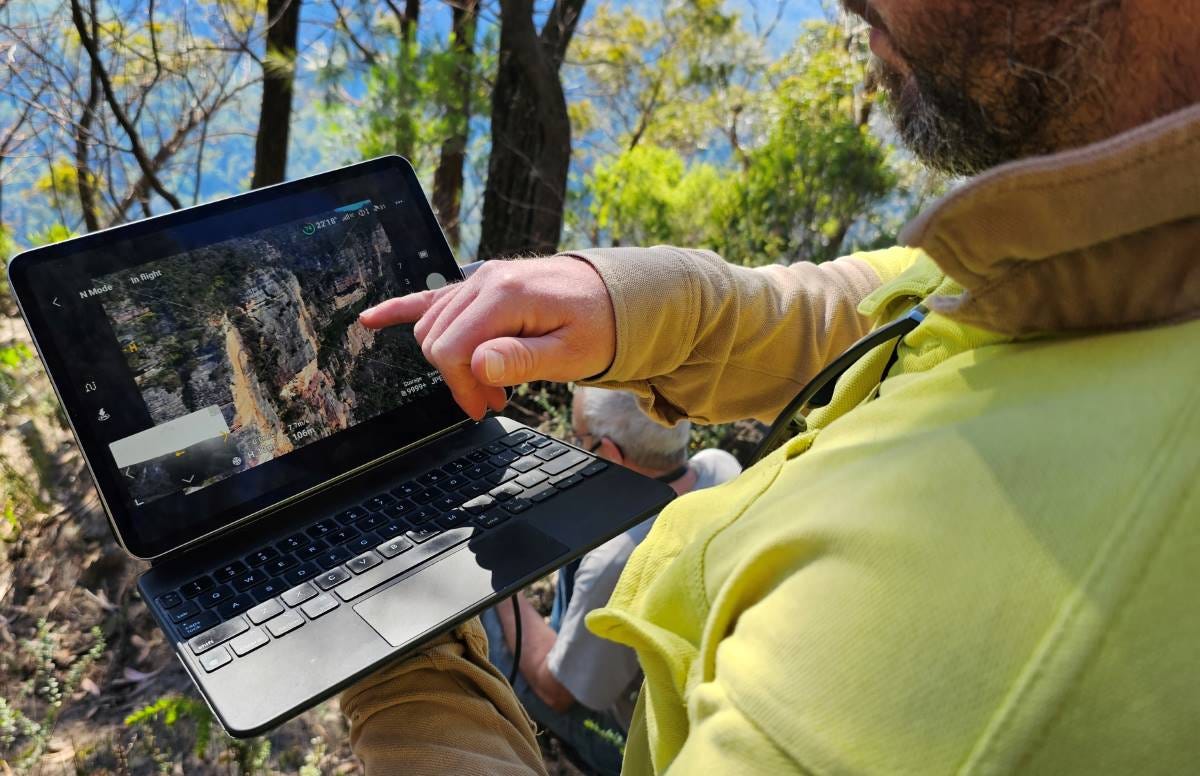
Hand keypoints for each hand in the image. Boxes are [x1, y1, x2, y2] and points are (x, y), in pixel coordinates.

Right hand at [359, 257, 616, 419]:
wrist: (615, 294)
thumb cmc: (598, 325)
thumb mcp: (572, 352)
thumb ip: (524, 359)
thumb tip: (478, 366)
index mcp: (506, 296)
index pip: (453, 349)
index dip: (462, 387)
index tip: (486, 408)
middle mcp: (485, 280)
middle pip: (436, 339)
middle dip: (457, 378)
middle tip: (492, 402)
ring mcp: (479, 279)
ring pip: (432, 326)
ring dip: (450, 361)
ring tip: (486, 385)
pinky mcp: (479, 284)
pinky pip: (431, 297)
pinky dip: (401, 309)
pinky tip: (371, 319)